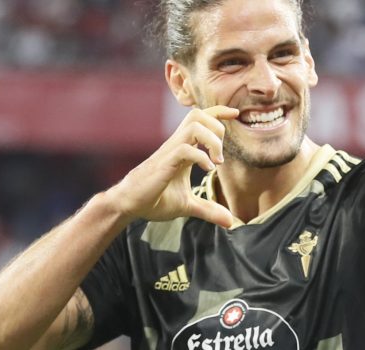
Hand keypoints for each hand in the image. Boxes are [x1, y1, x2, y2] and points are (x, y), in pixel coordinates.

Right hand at [105, 105, 238, 227]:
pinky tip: (207, 170)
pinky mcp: (164, 163)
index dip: (219, 112)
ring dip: (212, 140)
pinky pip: (185, 149)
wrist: (129, 205)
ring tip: (217, 163)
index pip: (201, 119)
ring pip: (193, 126)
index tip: (235, 114)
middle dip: (217, 127)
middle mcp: (177, 145)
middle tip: (221, 154)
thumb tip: (230, 222)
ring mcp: (170, 152)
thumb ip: (209, 210)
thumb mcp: (188, 205)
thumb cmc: (154, 199)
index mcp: (183, 148)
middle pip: (198, 115)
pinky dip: (201, 157)